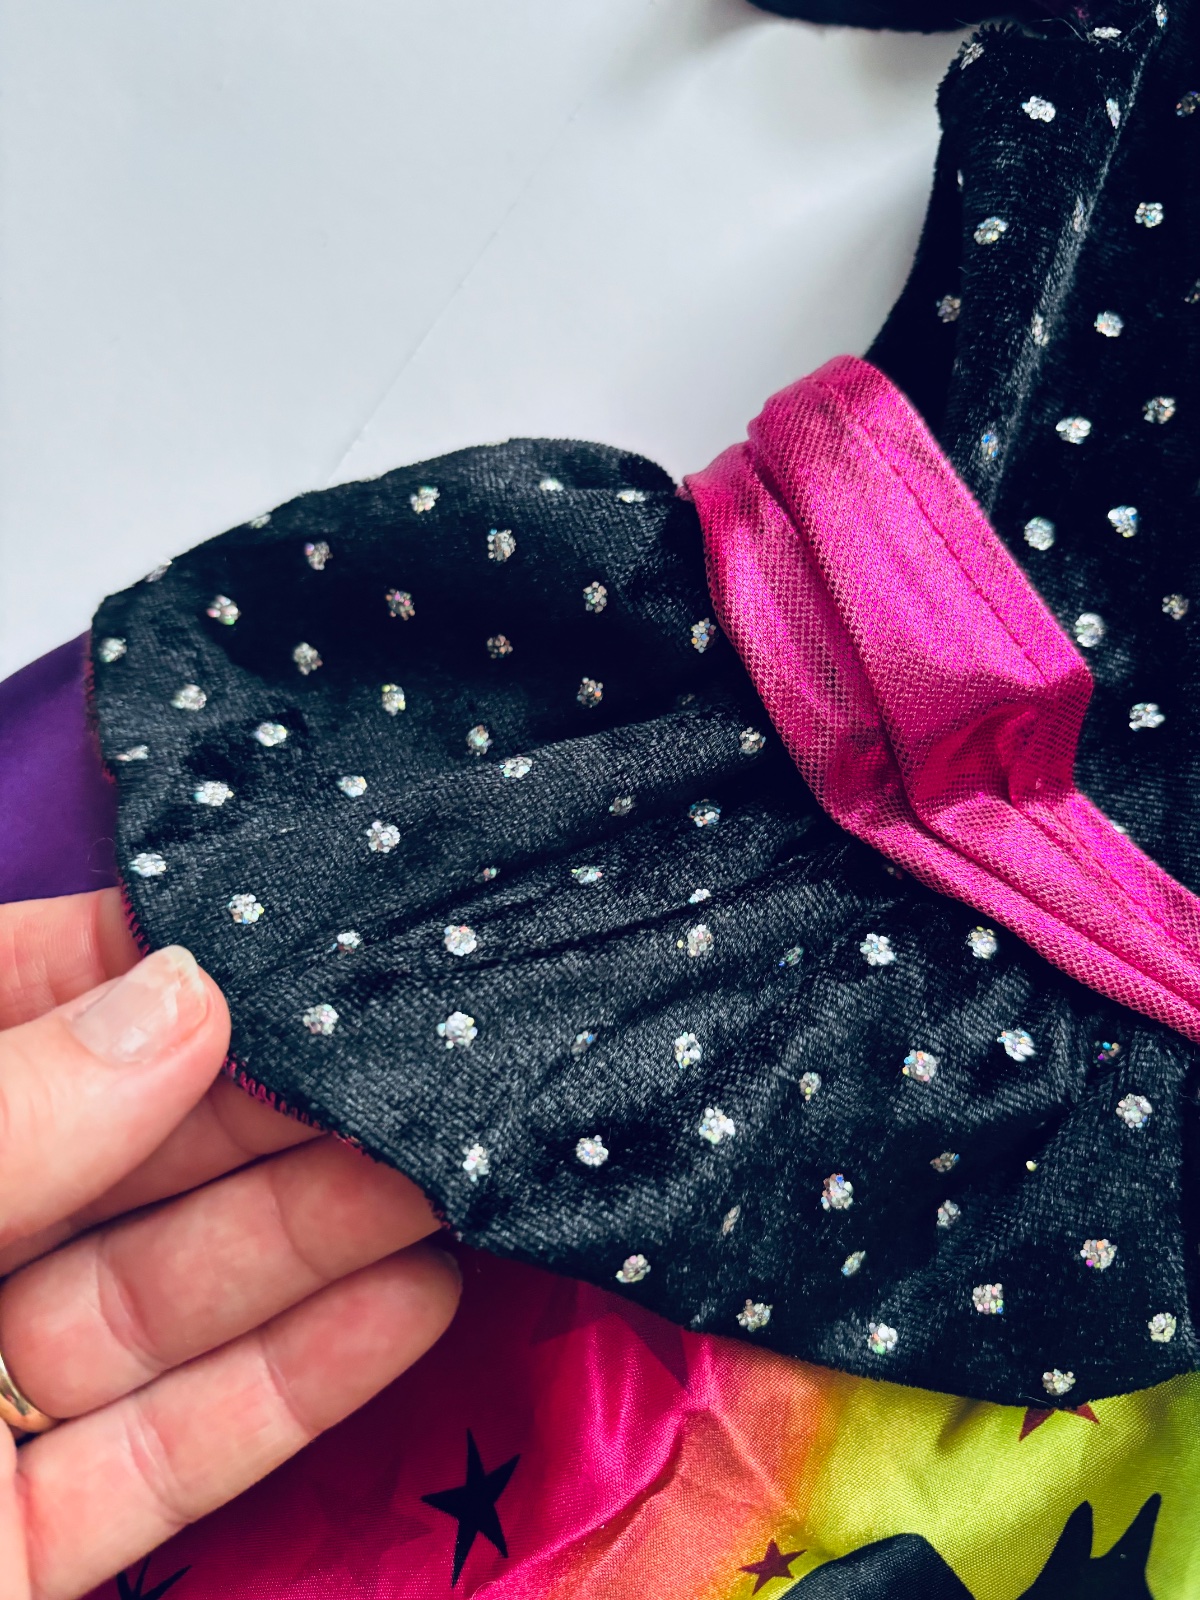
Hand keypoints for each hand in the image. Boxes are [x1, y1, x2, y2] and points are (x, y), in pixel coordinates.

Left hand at [0, 890, 459, 1599]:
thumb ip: (4, 1124)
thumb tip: (182, 992)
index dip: (123, 963)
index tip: (276, 928)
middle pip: (97, 1162)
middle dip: (256, 1112)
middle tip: (404, 1062)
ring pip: (149, 1303)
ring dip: (306, 1240)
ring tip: (443, 1172)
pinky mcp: (17, 1550)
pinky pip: (162, 1449)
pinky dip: (290, 1385)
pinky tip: (409, 1302)